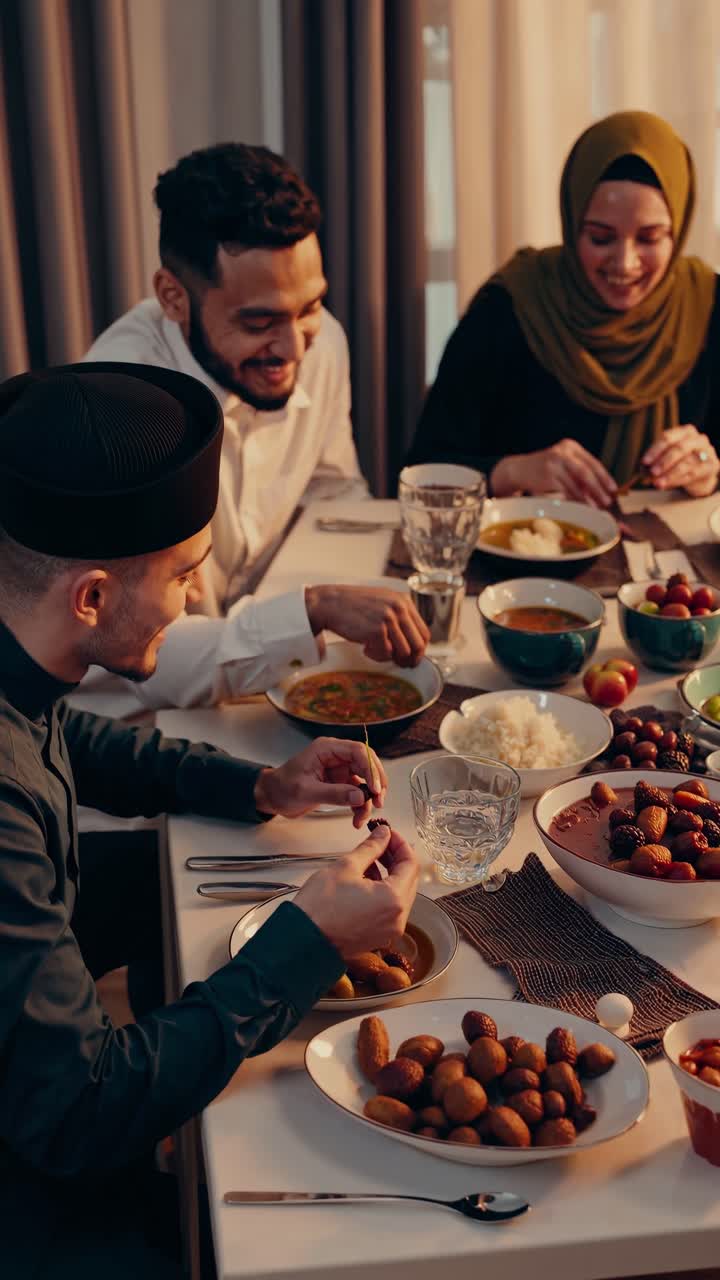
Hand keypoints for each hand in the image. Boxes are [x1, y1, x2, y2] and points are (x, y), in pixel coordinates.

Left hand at [253, 736, 387, 827]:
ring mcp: (339, 770)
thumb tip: (360, 796)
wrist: (272, 797)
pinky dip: (360, 805)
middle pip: (366, 764)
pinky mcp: (339, 783)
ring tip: (363, 816)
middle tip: (379, 801)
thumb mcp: (306, 791)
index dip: (370, 768)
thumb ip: (334, 793)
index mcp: (326, 749)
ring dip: (368, 799)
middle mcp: (335, 756)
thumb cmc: (282, 787)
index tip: (375, 788)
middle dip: (375, 783)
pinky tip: (357, 818)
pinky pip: (357, 792)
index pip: (357, 751)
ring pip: (364, 780)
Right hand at [293, 823, 418, 956]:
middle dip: (396, 858)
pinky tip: (366, 879)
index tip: (389, 834)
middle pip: (408, 880)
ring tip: (370, 859)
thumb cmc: (319, 909)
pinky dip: (382, 892)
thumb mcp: (346, 867)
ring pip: (399, 894)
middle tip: (380, 843)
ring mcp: (389, 930)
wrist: (302, 941)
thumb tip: (383, 835)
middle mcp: (397, 918)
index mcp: (393, 900)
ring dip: (389, 874)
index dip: (400, 844)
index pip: (411, 864)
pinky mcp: (378, 936)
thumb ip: (370, 848)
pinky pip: (389, 908)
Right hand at [305, 585, 429, 666]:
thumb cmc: (353, 606)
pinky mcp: (377, 630)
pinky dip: (376, 655)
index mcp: (403, 601)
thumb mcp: (382, 603)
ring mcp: (389, 619)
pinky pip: (385, 654)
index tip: (413, 658)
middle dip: (411, 659)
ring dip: (390, 657)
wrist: (330, 603)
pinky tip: (365, 648)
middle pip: (418, 644)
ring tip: (374, 650)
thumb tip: (412, 644)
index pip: (424, 632)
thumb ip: (399, 617)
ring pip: (403, 652)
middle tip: (401, 665)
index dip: (420, 649)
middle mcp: (399, 608)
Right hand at [490, 440, 616, 506]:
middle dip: (598, 489)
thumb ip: (580, 473)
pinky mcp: (546, 476)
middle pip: (585, 472)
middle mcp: (562, 452)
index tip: (613, 489)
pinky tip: (579, 507)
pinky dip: (573, 500)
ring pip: (575, 484)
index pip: (592, 462)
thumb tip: (601, 490)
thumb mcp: (563, 464)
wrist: (519, 469)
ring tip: (595, 508)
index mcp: (571, 446)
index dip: (604, 477)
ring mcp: (553, 464)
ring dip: (586, 499)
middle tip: (607, 501)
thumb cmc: (546, 469)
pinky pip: (564, 492)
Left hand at [642, 426, 719, 497]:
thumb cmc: (681, 462)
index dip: (655, 450)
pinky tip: (667, 486)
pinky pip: (693, 474)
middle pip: (679, 449)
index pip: (668, 438)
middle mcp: (697, 439)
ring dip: (669, 475)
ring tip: (657, 483)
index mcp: (684, 432)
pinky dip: (677, 480)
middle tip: (652, 473)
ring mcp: (707, 451)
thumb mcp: (668, 459)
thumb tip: (643, 469)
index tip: (644, 462)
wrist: (701, 475)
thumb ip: (656, 461)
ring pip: (686, 463)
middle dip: (663, 462)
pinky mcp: (712, 465)